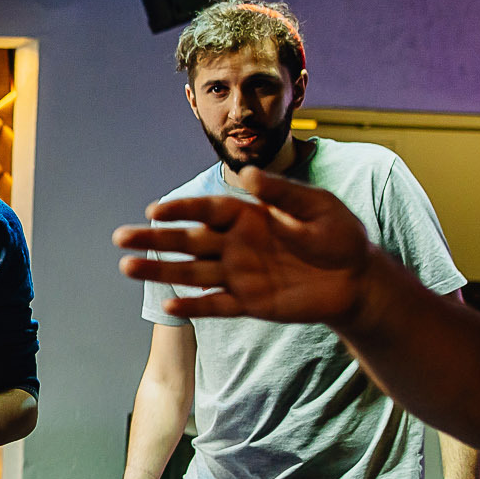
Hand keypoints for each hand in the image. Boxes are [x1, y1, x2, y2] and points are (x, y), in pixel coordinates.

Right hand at [113, 168, 375, 324]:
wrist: (359, 279)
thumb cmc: (340, 236)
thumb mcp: (317, 206)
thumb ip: (281, 192)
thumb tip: (245, 173)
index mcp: (249, 216)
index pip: (206, 210)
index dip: (181, 209)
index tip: (154, 210)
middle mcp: (236, 244)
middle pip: (187, 240)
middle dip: (154, 239)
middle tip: (120, 238)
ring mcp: (240, 275)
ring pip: (192, 272)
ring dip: (160, 271)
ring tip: (127, 268)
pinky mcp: (249, 302)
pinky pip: (215, 304)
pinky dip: (193, 306)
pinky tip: (169, 305)